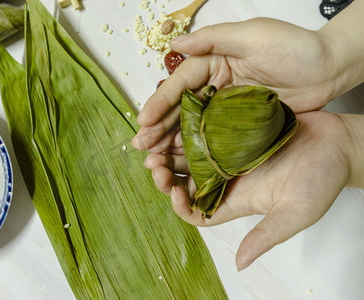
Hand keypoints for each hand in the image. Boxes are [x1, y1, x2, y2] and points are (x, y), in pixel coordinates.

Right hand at [132, 18, 337, 151]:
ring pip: (193, 126)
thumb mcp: (253, 36)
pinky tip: (182, 160)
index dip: (160, 102)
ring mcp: (226, 108)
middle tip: (141, 145)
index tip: (144, 120)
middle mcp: (216, 86)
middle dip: (159, 126)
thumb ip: (213, 38)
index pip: (180, 85)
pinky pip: (213, 139)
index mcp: (214, 63)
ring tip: (152, 157)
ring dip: (172, 141)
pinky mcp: (239, 126)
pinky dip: (196, 149)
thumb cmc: (295, 47)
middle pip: (181, 108)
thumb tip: (176, 43)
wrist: (330, 69)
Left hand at [144, 111, 353, 269]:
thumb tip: (241, 263)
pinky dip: (191, 128)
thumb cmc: (322, 180)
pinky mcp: (237, 132)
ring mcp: (232, 153)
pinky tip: (180, 120)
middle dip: (167, 175)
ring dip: (172, 151)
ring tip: (157, 143)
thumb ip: (267, 236)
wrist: (339, 144)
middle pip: (188, 181)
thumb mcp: (295, 212)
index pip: (199, 211)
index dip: (182, 205)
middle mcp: (229, 177)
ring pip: (191, 156)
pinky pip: (207, 131)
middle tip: (154, 164)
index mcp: (238, 199)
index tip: (175, 192)